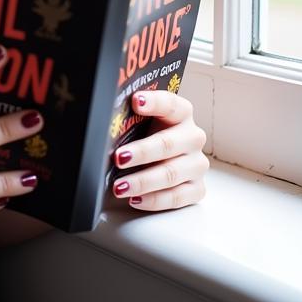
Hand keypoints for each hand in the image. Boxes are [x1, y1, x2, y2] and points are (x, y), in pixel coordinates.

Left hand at [111, 90, 208, 211]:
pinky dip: (154, 200)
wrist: (160, 157)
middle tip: (119, 157)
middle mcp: (192, 137)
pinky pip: (177, 197)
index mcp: (180, 113)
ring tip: (120, 186)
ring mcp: (196, 164)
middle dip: (142, 152)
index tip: (135, 101)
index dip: (153, 102)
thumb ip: (128, 114)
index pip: (169, 104)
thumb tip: (104, 111)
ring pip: (171, 174)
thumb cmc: (146, 134)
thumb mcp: (139, 121)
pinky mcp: (196, 188)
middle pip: (168, 144)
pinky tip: (136, 199)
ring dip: (143, 181)